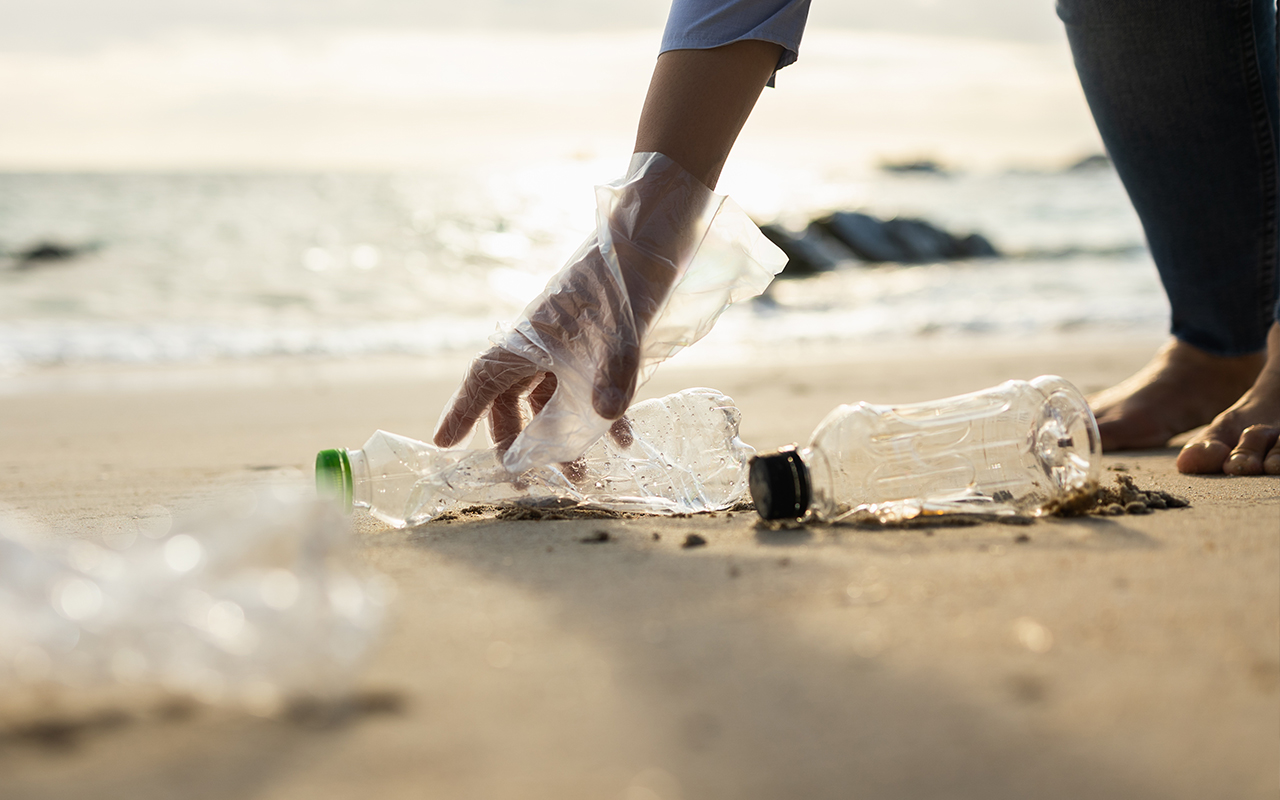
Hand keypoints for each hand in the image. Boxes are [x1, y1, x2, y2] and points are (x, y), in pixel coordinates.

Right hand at [433, 154, 712, 471]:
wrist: (655, 229)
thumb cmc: (627, 273)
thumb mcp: (623, 328)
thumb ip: (615, 374)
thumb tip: (606, 420)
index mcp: (532, 336)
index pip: (484, 379)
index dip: (462, 411)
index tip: (443, 443)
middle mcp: (544, 340)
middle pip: (515, 397)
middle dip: (520, 439)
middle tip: (528, 477)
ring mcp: (571, 340)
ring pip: (553, 396)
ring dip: (563, 434)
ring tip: (583, 475)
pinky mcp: (600, 339)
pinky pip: (588, 385)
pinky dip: (600, 413)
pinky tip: (623, 438)